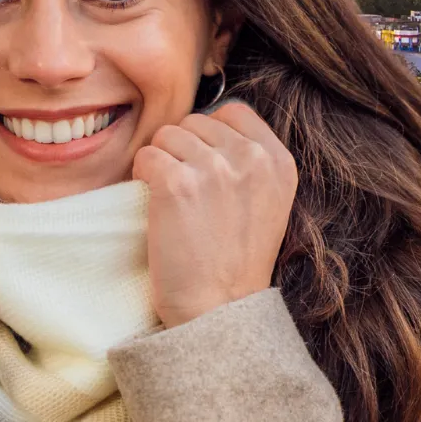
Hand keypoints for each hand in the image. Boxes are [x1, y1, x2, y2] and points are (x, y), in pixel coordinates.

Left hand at [132, 102, 296, 327]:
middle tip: (188, 194)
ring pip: (167, 135)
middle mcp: (251, 158)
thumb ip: (250, 160)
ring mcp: (214, 168)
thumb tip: (209, 123)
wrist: (218, 310)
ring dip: (162, 163)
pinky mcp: (176, 183)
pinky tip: (157, 206)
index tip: (206, 167)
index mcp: (279, 161)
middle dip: (184, 150)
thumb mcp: (269, 202)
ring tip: (175, 203)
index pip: (235, 111)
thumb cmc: (235, 262)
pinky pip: (145, 156)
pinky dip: (141, 177)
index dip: (211, 134)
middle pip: (196, 121)